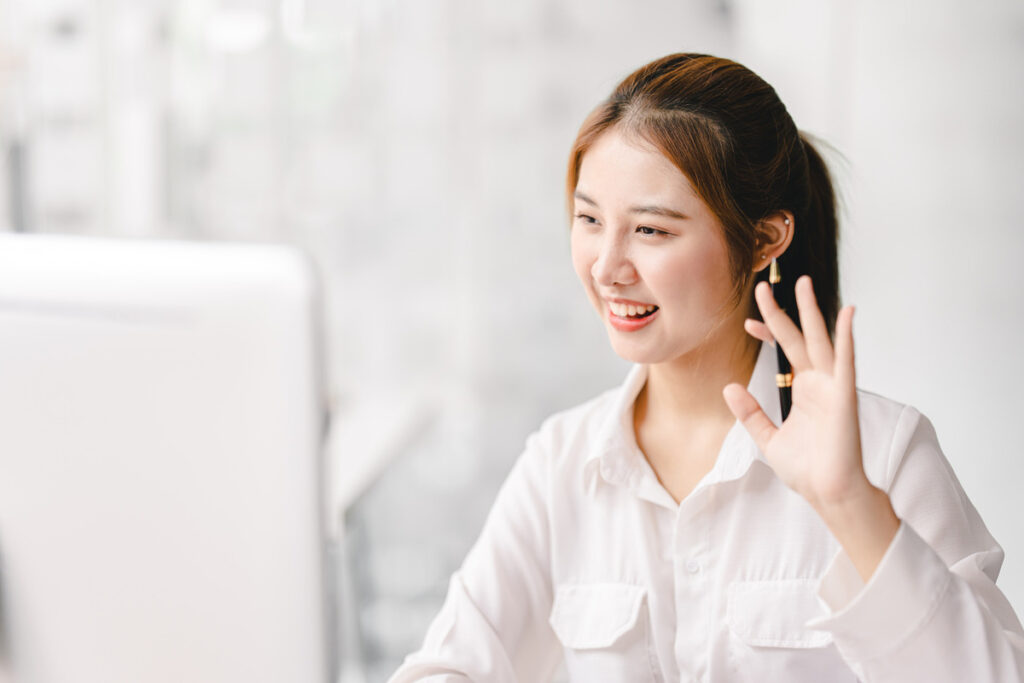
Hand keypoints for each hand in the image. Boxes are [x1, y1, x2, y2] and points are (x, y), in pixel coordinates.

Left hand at [723, 276, 898, 580]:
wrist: (828, 493)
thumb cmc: (807, 469)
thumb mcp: (767, 438)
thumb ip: (750, 413)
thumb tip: (729, 387)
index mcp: (805, 390)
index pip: (785, 351)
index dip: (768, 333)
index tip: (747, 321)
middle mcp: (820, 382)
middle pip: (799, 337)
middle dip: (783, 311)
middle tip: (764, 286)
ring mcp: (834, 386)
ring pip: (821, 340)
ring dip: (812, 311)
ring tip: (802, 283)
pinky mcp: (845, 396)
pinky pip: (846, 361)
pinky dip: (847, 337)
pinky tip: (846, 313)